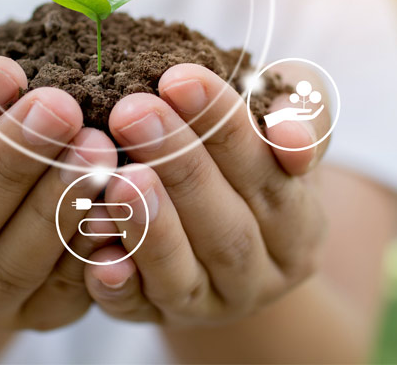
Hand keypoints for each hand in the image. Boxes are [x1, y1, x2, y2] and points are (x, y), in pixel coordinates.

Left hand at [81, 63, 330, 325]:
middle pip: (227, 225)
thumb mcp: (282, 129)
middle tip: (132, 112)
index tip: (180, 78)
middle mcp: (261, 272)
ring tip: (117, 177)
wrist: (229, 243)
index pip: (272, 174)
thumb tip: (287, 124)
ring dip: (150, 225)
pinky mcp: (158, 318)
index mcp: (299, 221)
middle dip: (178, 164)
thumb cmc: (248, 163)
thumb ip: (299, 110)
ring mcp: (210, 303)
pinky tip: (97, 256)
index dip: (228, 127)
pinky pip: (137, 308)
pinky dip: (119, 284)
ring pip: (184, 273)